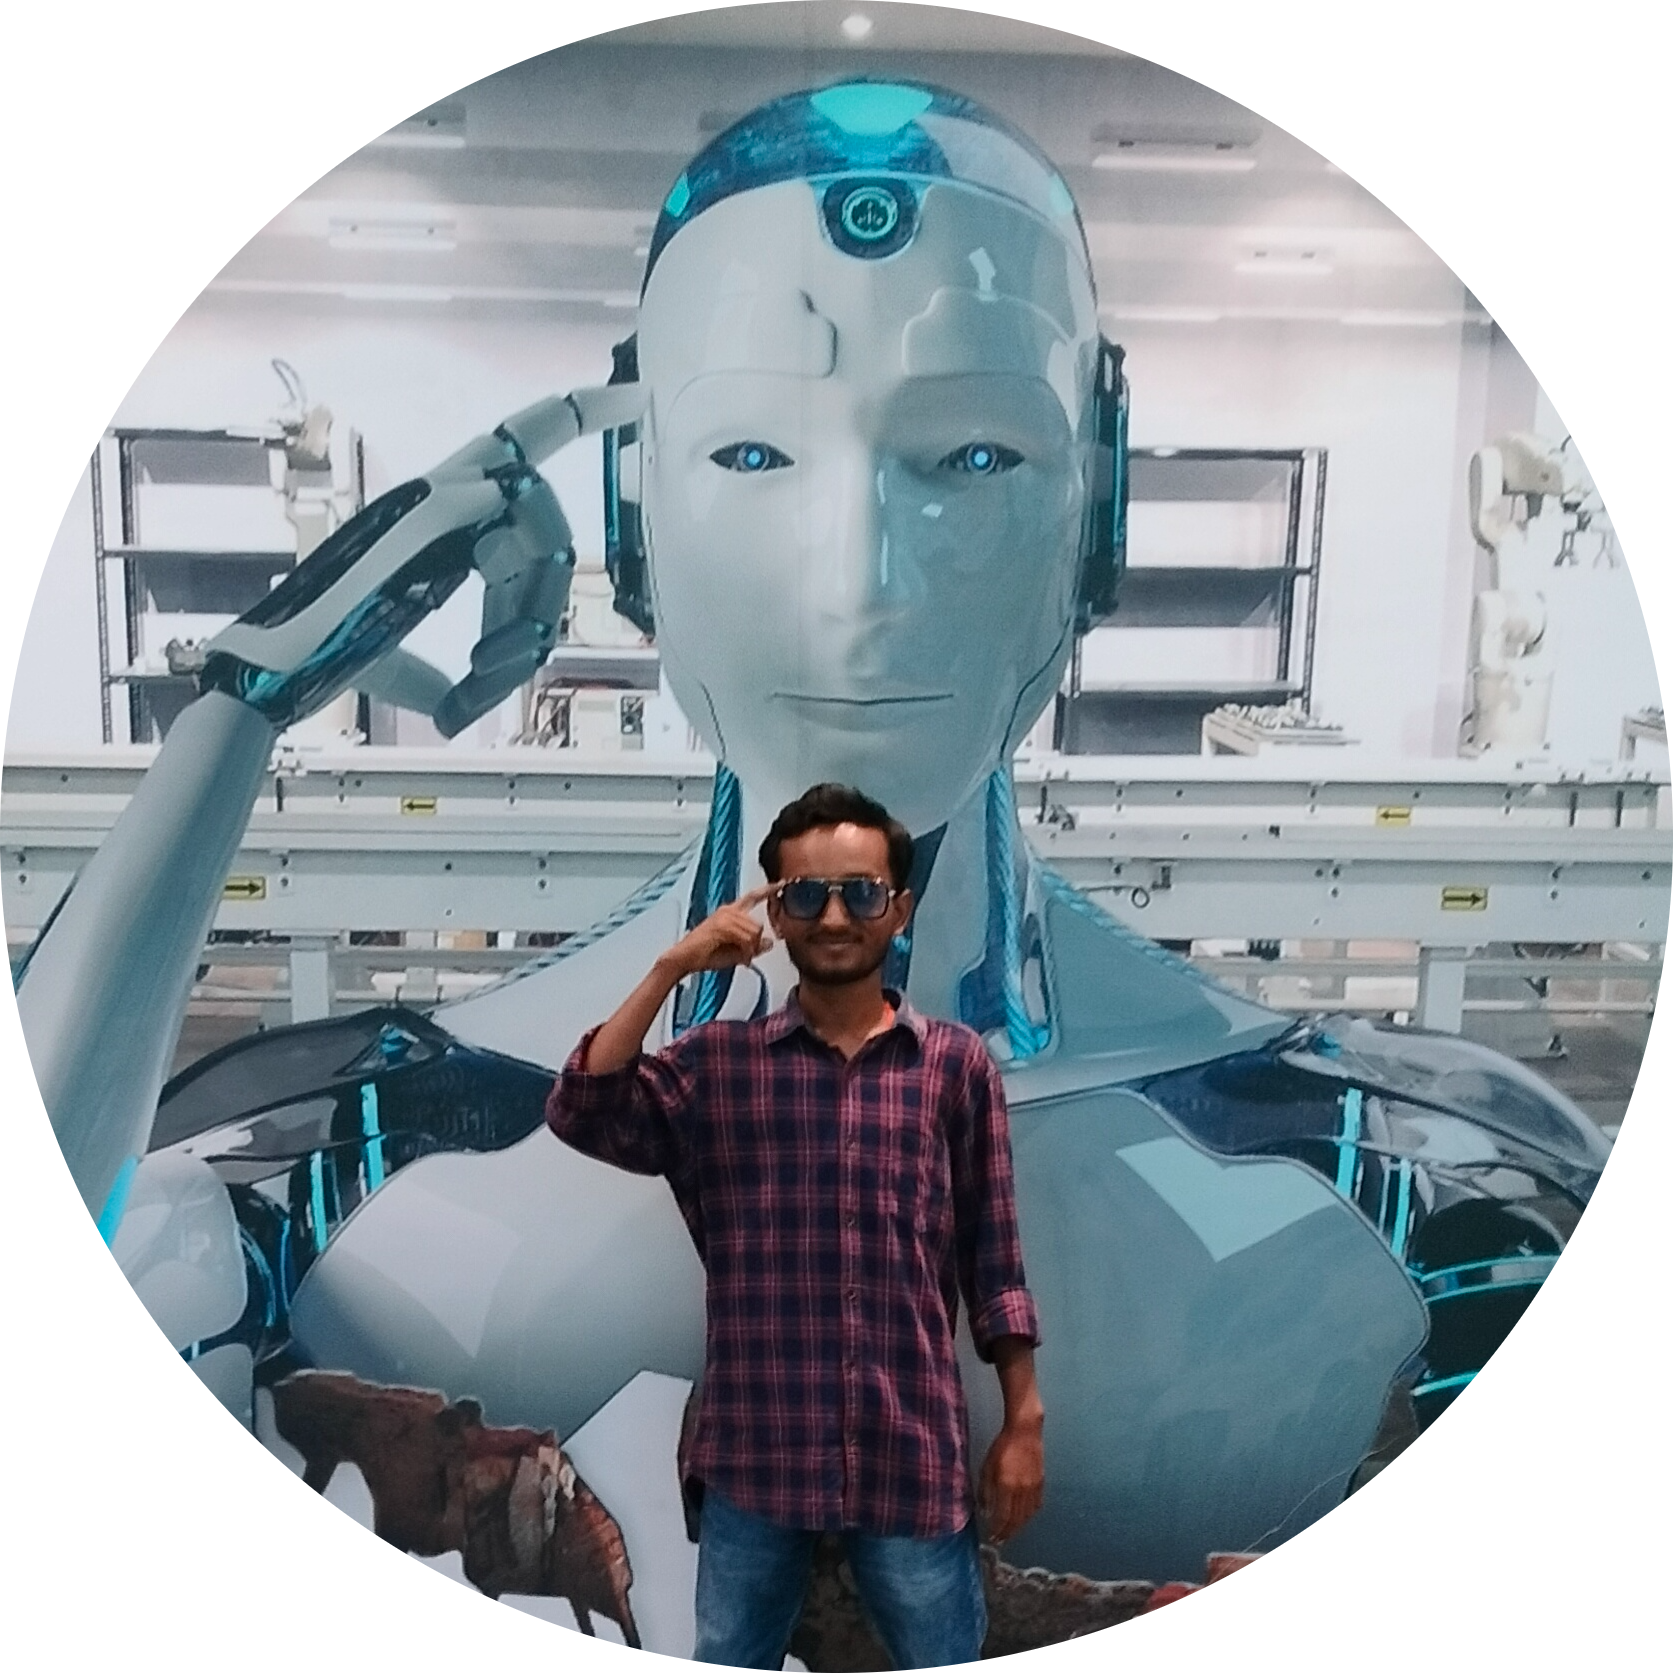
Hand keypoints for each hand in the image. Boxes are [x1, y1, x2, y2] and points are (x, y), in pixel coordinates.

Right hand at [666, 887, 773, 976]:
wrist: (683, 959)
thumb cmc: (704, 955)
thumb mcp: (736, 952)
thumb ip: (753, 946)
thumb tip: (770, 942)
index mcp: (730, 913)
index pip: (752, 897)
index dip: (768, 890)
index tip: (781, 883)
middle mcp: (728, 911)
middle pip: (758, 925)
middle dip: (755, 944)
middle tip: (745, 955)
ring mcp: (724, 916)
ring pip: (754, 932)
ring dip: (750, 949)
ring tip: (739, 957)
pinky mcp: (721, 925)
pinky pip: (746, 938)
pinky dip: (745, 951)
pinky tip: (738, 957)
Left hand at [978, 1419, 1043, 1545]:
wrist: (1025, 1432)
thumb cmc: (1002, 1446)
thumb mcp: (987, 1466)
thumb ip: (985, 1491)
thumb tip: (984, 1511)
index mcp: (1007, 1485)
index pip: (1003, 1516)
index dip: (997, 1529)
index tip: (992, 1537)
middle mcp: (1022, 1490)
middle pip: (1016, 1520)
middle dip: (1007, 1532)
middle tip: (1000, 1540)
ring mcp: (1034, 1488)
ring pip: (1027, 1516)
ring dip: (1018, 1527)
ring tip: (1010, 1532)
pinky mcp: (1041, 1484)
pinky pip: (1036, 1506)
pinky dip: (1029, 1516)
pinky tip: (1023, 1518)